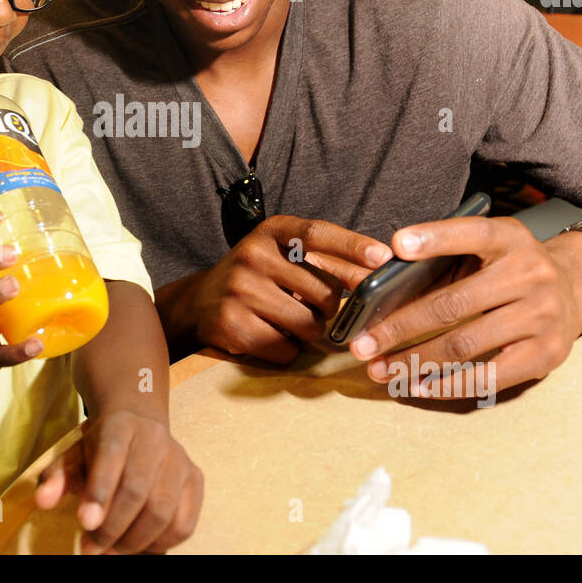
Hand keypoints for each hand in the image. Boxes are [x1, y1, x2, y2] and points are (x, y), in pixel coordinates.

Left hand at [35, 410, 202, 553]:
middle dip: (112, 528)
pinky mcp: (195, 479)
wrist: (138, 425)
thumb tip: (43, 501)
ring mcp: (180, 460)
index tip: (84, 523)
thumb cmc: (101, 447)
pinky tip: (138, 545)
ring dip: (134, 541)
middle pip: (138, 491)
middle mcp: (155, 440)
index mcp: (120, 427)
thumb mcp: (73, 454)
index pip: (112, 456)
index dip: (100, 492)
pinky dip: (160, 543)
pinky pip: (184, 523)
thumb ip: (56, 476)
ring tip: (110, 550)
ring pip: (162, 511)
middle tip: (91, 548)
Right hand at [192, 215, 391, 364]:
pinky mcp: (231, 324)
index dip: (352, 245)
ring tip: (286, 320)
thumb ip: (326, 261)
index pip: (316, 233)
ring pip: (308, 326)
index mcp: (270, 232)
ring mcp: (240, 290)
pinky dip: (286, 350)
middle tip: (309, 306)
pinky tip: (268, 334)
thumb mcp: (283, 255)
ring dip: (308, 332)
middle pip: (324, 292)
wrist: (199, 302)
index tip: (383, 256)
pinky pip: (285, 350)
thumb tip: (378, 270)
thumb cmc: (257, 277)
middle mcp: (253, 255)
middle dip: (328, 308)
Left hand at [347, 216, 581, 398]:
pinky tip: (416, 386)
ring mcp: (540, 316)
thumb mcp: (488, 248)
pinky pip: (488, 376)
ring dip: (415, 361)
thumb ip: (444, 260)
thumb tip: (381, 288)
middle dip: (399, 327)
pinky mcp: (545, 354)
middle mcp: (529, 274)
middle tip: (361, 344)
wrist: (576, 288)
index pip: (470, 233)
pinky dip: (447, 384)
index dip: (434, 238)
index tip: (397, 244)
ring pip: (464, 345)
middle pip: (453, 304)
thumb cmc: (511, 268)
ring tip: (380, 370)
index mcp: (509, 239)